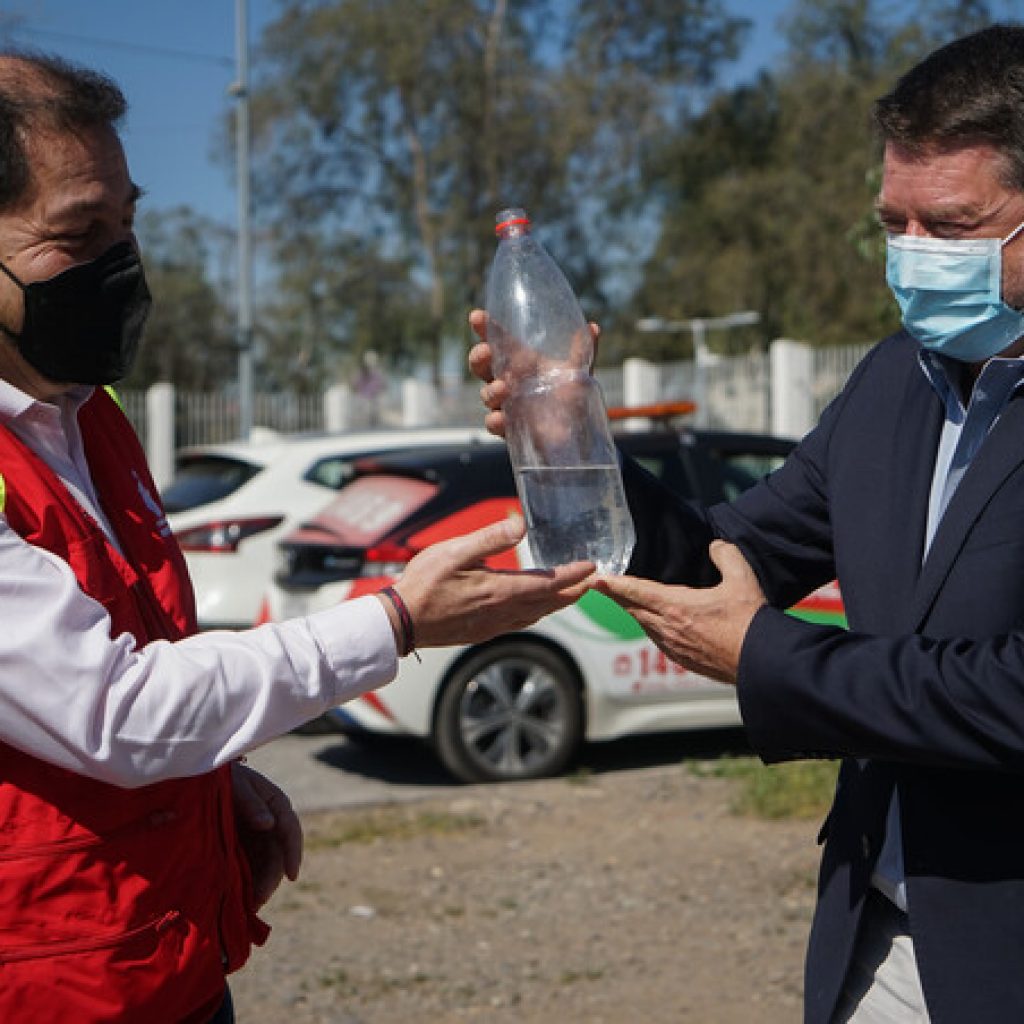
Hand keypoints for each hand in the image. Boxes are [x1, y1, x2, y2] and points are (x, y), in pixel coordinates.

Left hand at [231, 761, 302, 909]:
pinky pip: (249, 869)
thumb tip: (268, 824)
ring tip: (245, 907)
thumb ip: (251, 802)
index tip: (292, 875)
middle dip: (270, 879)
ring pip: (265, 866)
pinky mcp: (242, 849)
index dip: (293, 853)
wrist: (198, 780)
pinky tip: (237, 899)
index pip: (290, 830)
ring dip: (258, 886)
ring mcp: (257, 837)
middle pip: (279, 855)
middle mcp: (271, 823)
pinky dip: (246, 884)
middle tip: (257, 900)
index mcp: (276, 803)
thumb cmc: (221, 777)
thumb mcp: (235, 785)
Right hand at [385, 515, 594, 649]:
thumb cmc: (424, 584)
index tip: (591, 567)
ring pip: (536, 615)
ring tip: (570, 595)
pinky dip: (536, 614)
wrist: (401, 622)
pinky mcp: (483, 632)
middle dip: (572, 592)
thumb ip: (490, 539)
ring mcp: (493, 625)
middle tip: (591, 583)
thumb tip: (521, 525)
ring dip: (556, 605)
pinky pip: (519, 623)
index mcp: (500, 591)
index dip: (572, 575)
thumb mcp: (455, 552)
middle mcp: (502, 612)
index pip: (547, 583)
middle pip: (548, 603)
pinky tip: (533, 610)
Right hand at [468, 309, 599, 437]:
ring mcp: (506, 405)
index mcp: (521, 361)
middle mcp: (508, 381)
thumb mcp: (578, 372)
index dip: (485, 328)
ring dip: (490, 390)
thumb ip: (582, 351)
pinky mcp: (510, 429)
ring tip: (502, 388)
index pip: (498, 340)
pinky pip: (494, 424)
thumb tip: (593, 327)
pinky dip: (495, 420)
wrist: (578, 433)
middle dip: (479, 357)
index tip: (477, 317)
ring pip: (487, 394)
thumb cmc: (571, 398)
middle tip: (485, 352)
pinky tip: (501, 418)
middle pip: (483, 366)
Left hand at [594, 541, 765, 683]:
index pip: (636, 591)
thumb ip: (726, 555)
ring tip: (626, 599)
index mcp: (676, 607)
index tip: (596, 578)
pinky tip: (656, 622)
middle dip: (617, 595)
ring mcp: (673, 647)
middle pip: (632, 608)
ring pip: (644, 624)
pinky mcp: (682, 660)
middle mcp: (668, 628)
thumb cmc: (751, 623)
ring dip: (634, 611)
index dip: (614, 584)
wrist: (762, 663)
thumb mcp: (742, 580)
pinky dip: (651, 626)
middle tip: (603, 585)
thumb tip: (715, 546)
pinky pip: (657, 639)